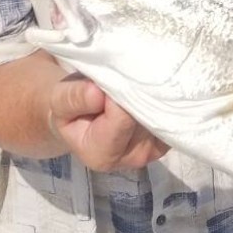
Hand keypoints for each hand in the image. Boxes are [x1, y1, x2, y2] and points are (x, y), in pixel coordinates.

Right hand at [49, 74, 169, 171]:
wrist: (86, 120)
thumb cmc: (72, 111)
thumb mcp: (60, 102)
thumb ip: (73, 99)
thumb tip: (97, 93)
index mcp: (102, 154)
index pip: (122, 117)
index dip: (117, 94)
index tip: (109, 81)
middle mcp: (134, 157)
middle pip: (146, 114)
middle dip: (137, 91)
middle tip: (127, 75)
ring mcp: (156, 149)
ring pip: (161, 112)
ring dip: (151, 93)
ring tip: (135, 82)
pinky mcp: (169, 139)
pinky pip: (172, 114)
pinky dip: (162, 99)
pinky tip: (148, 90)